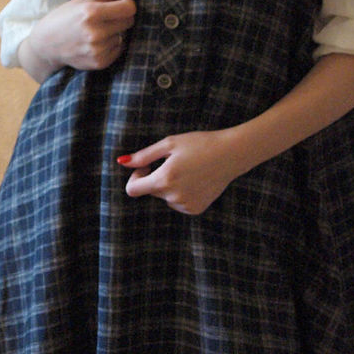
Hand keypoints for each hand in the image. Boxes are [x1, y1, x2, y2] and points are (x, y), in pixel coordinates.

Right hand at [24, 0, 135, 77]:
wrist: (46, 45)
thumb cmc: (64, 17)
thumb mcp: (84, 0)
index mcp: (91, 12)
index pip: (129, 8)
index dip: (125, 4)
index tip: (117, 4)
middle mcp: (95, 32)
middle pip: (129, 21)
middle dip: (120, 18)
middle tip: (103, 19)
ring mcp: (97, 49)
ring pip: (123, 36)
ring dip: (114, 33)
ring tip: (95, 32)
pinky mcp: (99, 62)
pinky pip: (118, 49)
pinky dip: (111, 46)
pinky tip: (95, 43)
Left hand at [117, 130, 240, 215]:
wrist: (231, 154)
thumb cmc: (200, 144)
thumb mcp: (170, 143)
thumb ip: (143, 155)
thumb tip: (122, 162)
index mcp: (164, 180)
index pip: (132, 190)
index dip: (135, 177)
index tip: (146, 166)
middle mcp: (173, 197)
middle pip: (151, 191)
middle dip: (155, 178)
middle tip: (172, 162)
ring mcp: (185, 205)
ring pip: (165, 197)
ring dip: (170, 186)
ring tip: (188, 170)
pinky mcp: (195, 209)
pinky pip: (178, 203)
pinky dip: (181, 193)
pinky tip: (195, 180)